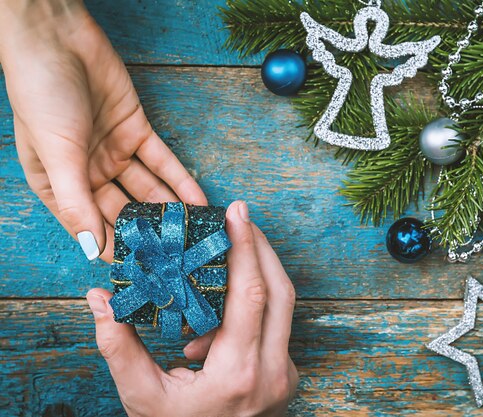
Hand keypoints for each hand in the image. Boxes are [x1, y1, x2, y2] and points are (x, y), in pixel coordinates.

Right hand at [0, 0, 205, 261]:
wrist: (56, 38)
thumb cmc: (41, 96)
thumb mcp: (56, 155)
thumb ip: (75, 202)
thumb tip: (89, 248)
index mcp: (60, 186)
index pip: (92, 227)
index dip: (117, 248)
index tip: (145, 271)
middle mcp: (88, 174)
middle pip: (125, 210)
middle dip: (153, 232)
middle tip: (182, 255)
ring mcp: (114, 152)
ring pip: (148, 188)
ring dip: (172, 208)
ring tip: (197, 232)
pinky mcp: (136, 131)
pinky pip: (162, 162)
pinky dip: (180, 180)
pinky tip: (199, 200)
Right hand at [86, 201, 298, 416]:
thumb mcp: (142, 397)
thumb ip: (120, 347)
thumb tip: (100, 298)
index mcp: (239, 374)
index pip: (251, 296)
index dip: (246, 248)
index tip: (238, 213)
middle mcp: (273, 372)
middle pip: (280, 291)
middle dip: (261, 248)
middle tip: (239, 218)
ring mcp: (286, 374)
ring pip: (284, 306)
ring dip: (259, 273)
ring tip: (225, 257)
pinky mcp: (287, 374)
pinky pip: (276, 325)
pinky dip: (253, 306)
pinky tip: (218, 316)